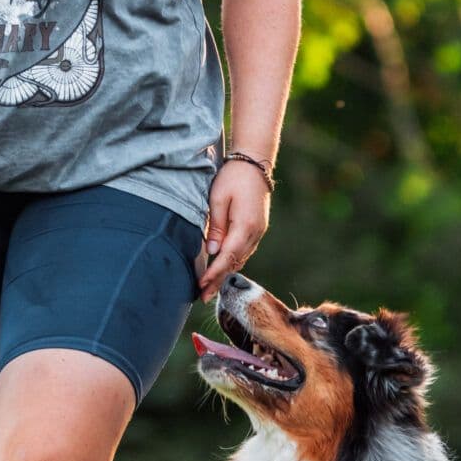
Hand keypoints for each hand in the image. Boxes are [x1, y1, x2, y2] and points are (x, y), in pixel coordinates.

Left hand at [194, 159, 270, 297]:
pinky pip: (244, 251)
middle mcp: (255, 233)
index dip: (214, 274)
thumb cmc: (233, 178)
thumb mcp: (218, 199)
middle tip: (203, 297)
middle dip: (218, 280)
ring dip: (225, 273)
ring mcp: (258, 232)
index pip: (227, 257)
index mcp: (245, 226)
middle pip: (235, 263)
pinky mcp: (257, 229)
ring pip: (240, 258)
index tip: (201, 286)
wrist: (255, 163)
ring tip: (210, 288)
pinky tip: (222, 269)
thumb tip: (212, 251)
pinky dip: (232, 262)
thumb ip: (215, 227)